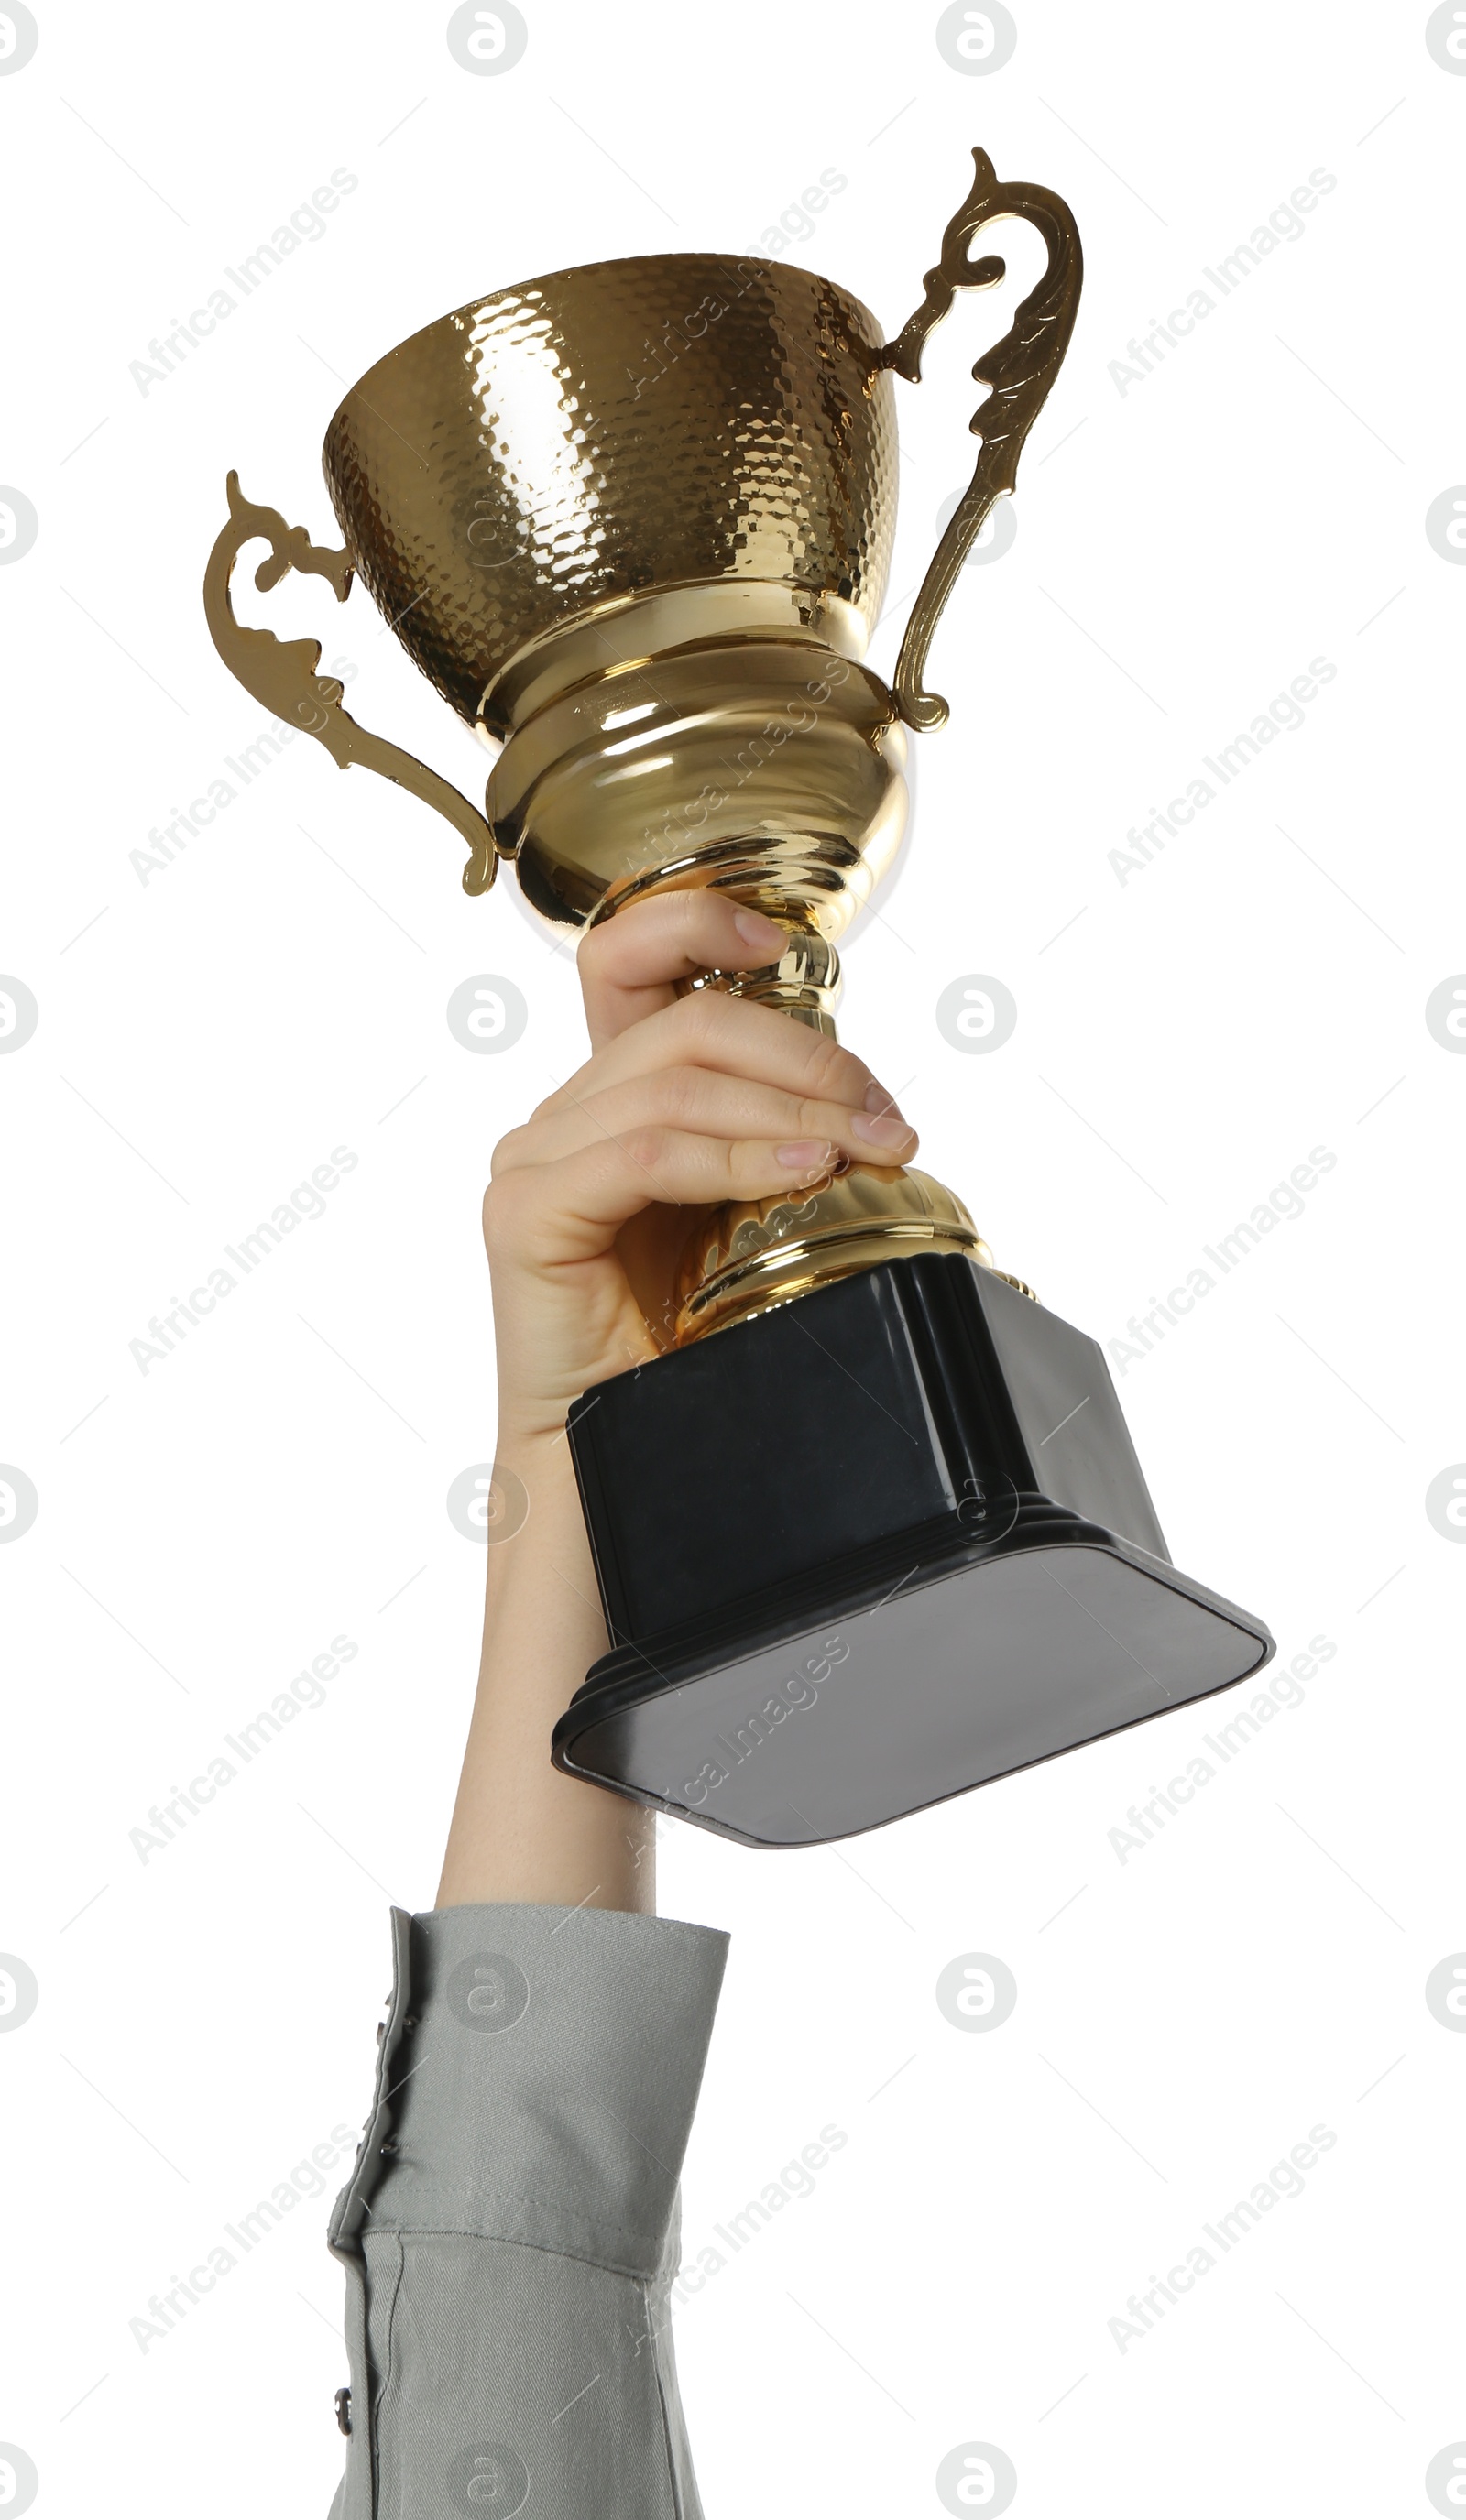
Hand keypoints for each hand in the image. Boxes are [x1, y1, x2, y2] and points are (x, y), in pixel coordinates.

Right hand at [482, 892, 917, 1442]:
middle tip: (886, 1116)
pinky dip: (734, 1156)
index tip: (785, 941)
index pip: (627, 955)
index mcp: (611, 1098)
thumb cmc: (685, 1351)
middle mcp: (564, 1116)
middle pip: (688, 1021)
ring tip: (863, 1149)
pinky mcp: (528, 1214)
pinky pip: (644, 1155)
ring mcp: (536, 1160)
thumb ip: (776, 1143)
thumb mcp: (747, 1220)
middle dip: (807, 1057)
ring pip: (675, 1083)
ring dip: (791, 1110)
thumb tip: (874, 1106)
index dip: (699, 917)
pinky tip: (799, 1174)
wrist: (617, 1464)